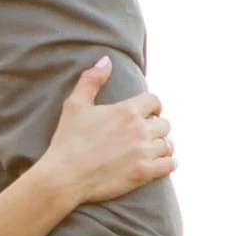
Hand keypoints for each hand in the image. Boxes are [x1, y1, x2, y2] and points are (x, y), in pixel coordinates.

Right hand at [38, 57, 173, 204]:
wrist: (64, 176)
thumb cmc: (67, 140)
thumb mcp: (75, 105)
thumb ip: (91, 80)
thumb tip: (106, 60)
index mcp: (126, 110)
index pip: (155, 101)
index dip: (152, 106)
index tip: (148, 112)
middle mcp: (140, 129)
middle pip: (164, 123)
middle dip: (156, 127)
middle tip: (146, 134)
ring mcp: (144, 152)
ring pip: (168, 144)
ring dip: (162, 146)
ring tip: (152, 149)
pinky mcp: (144, 173)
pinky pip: (170, 164)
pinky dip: (168, 162)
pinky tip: (160, 163)